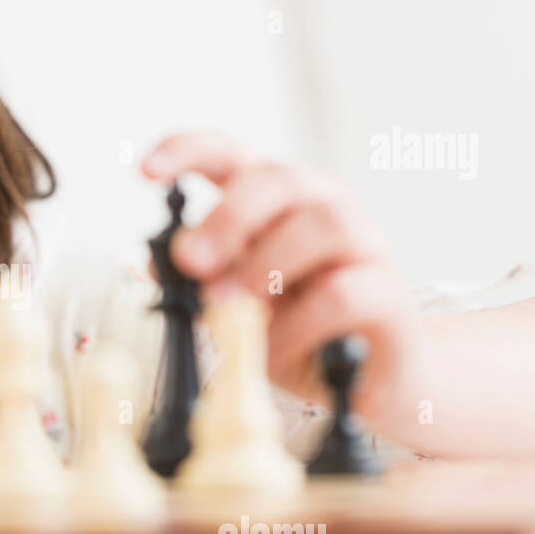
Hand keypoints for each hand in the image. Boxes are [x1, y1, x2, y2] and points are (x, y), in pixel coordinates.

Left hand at [141, 132, 428, 428]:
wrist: (375, 380)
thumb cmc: (300, 329)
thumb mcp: (237, 302)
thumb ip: (201, 276)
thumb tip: (155, 259)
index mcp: (278, 200)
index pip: (231, 154)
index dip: (186, 152)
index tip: (144, 171)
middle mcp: (326, 207)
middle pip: (280, 180)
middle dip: (228, 218)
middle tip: (192, 261)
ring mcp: (365, 247)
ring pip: (322, 225)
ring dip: (264, 265)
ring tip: (227, 307)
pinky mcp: (390, 298)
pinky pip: (343, 294)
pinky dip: (295, 325)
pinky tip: (268, 352)